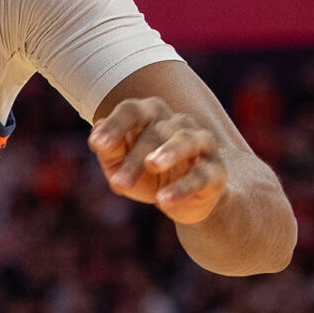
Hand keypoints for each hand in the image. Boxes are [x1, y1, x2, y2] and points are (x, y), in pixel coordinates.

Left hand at [89, 97, 229, 223]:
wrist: (185, 201)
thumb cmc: (147, 176)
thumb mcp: (121, 166)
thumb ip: (110, 151)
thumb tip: (97, 135)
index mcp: (151, 115)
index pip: (132, 111)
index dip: (115, 125)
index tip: (97, 144)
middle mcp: (179, 123)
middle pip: (156, 131)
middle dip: (135, 157)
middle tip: (118, 183)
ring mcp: (202, 143)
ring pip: (185, 141)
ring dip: (168, 153)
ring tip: (152, 165)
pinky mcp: (216, 170)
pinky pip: (201, 175)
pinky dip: (183, 187)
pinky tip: (164, 200)